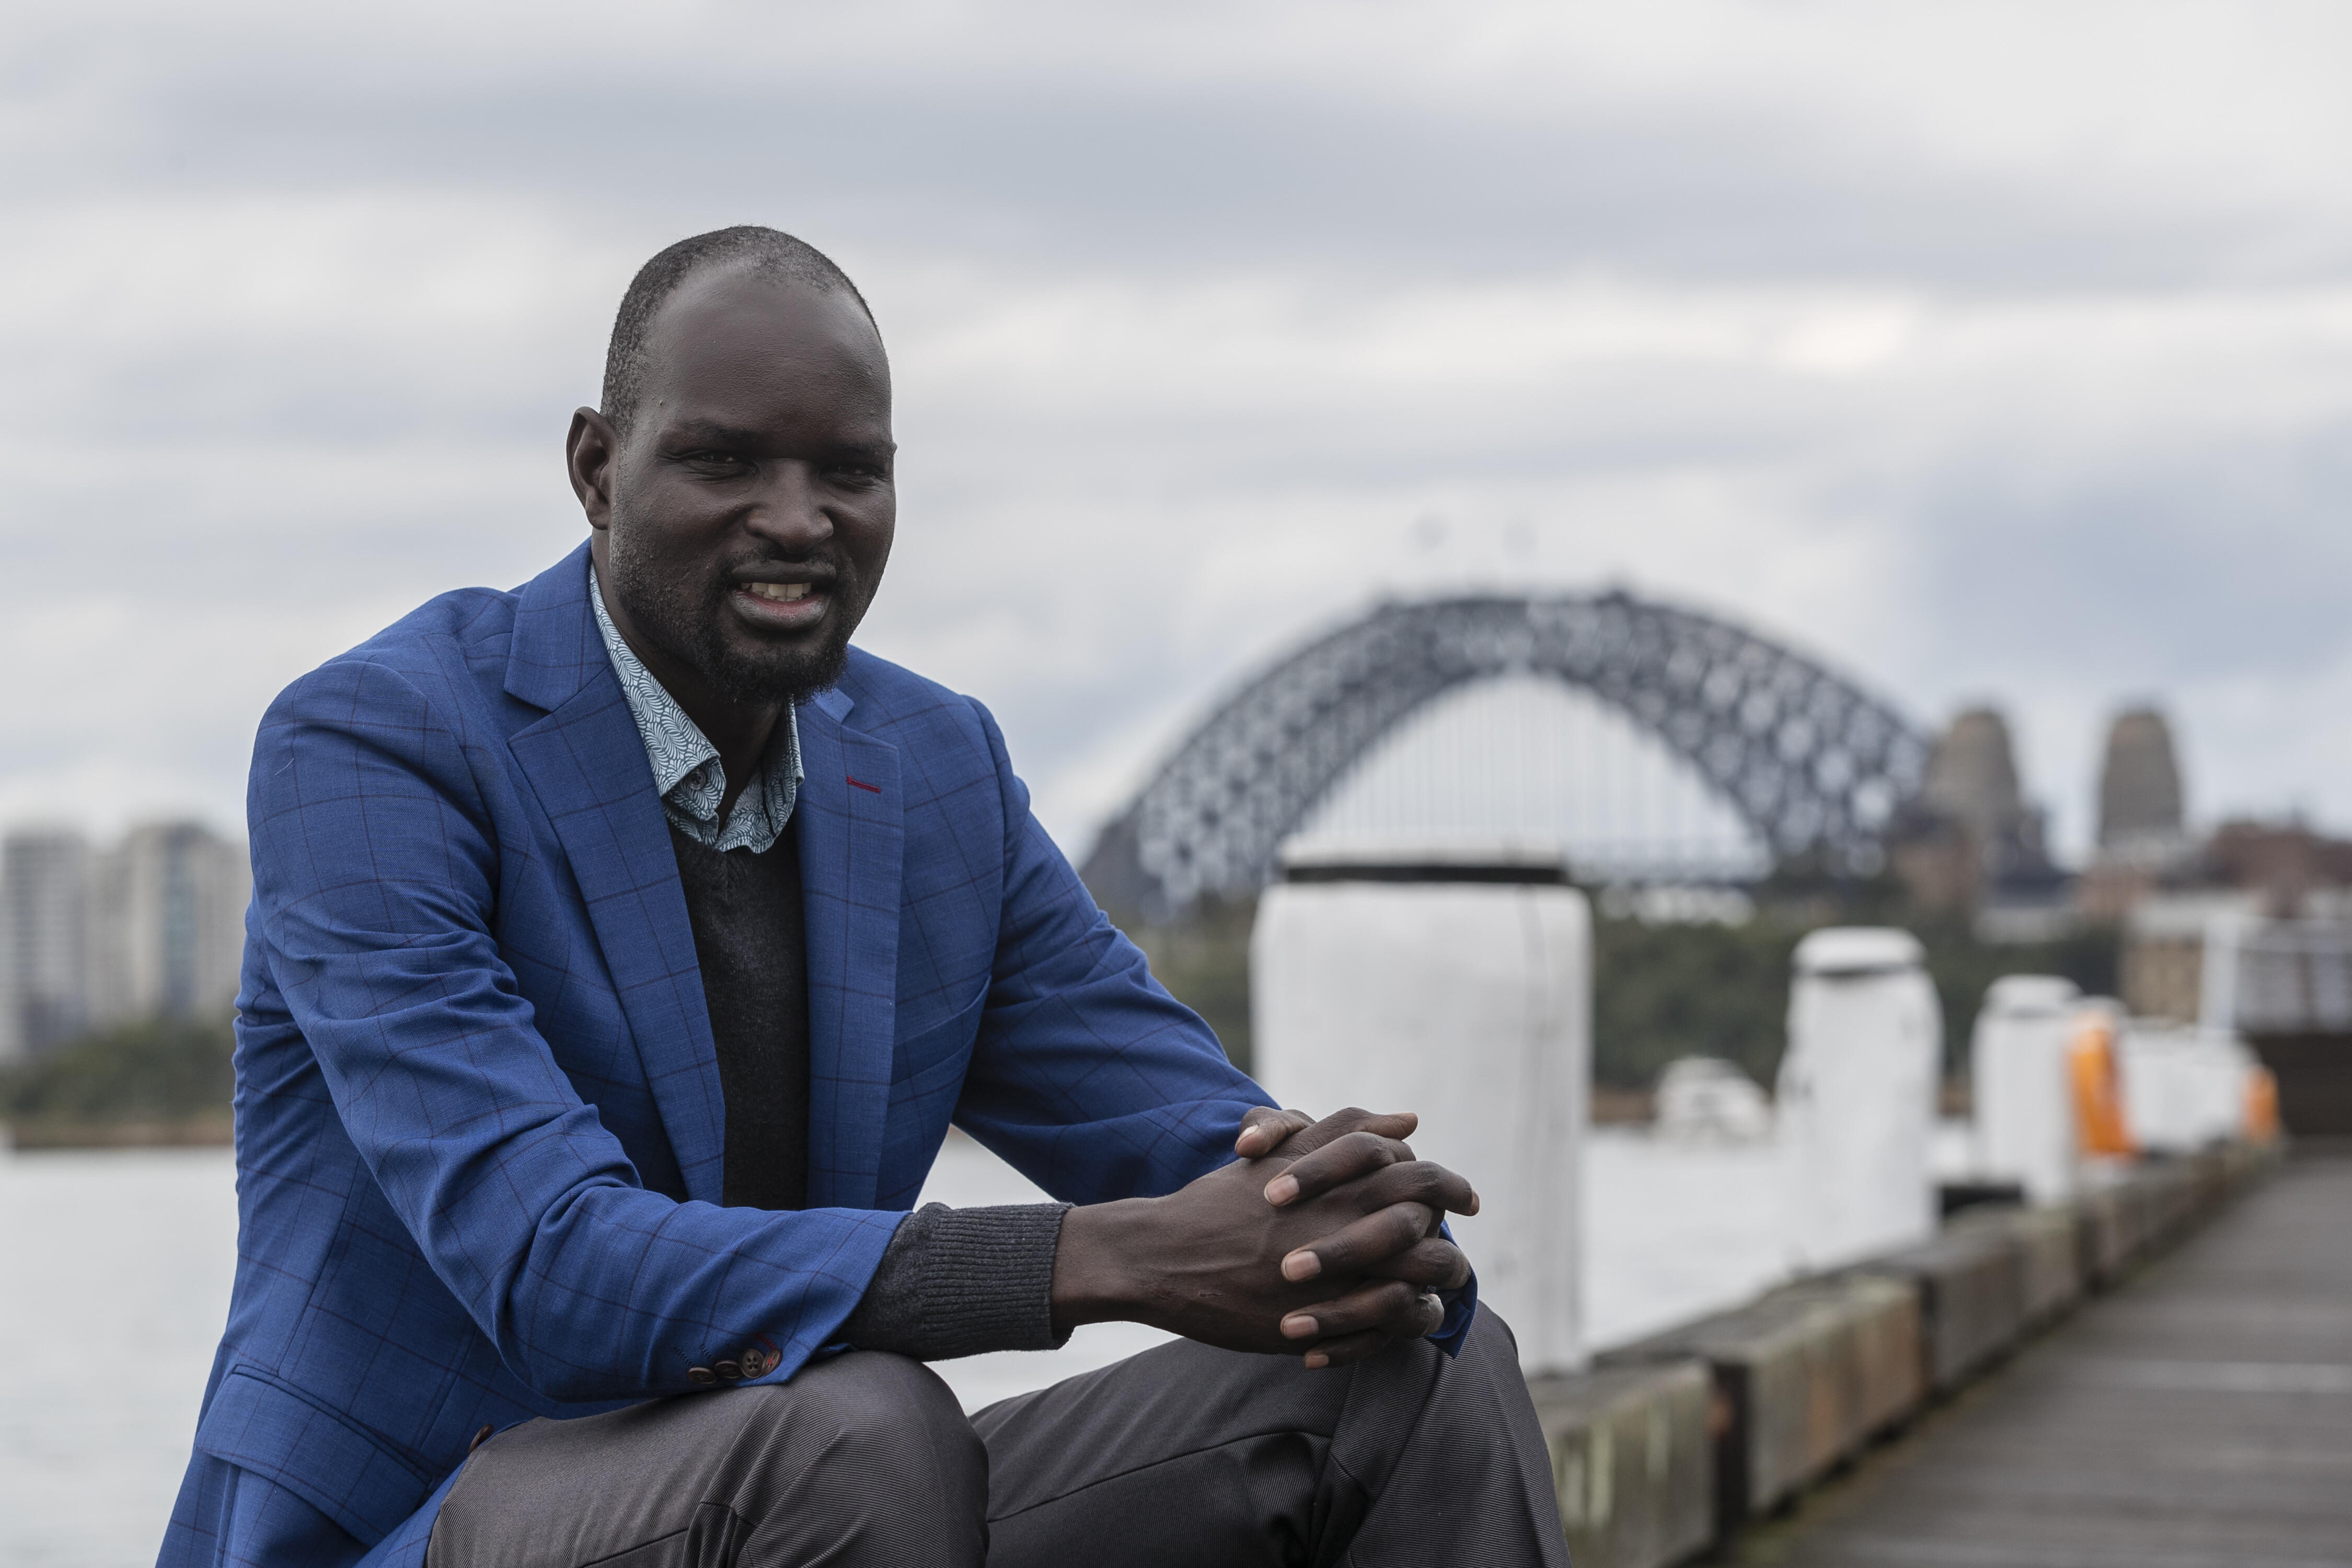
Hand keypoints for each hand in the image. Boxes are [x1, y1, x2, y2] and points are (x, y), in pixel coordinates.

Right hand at [1050, 1107, 1476, 1366]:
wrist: (1165, 1255)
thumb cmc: (1225, 1201)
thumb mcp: (1288, 1153)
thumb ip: (1349, 1131)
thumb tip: (1410, 1117)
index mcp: (1343, 1180)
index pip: (1423, 1177)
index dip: (1452, 1188)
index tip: (1467, 1200)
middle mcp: (1350, 1222)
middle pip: (1431, 1228)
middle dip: (1454, 1238)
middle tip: (1457, 1249)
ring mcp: (1340, 1275)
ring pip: (1423, 1281)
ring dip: (1438, 1283)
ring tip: (1436, 1287)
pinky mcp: (1327, 1318)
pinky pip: (1393, 1324)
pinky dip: (1407, 1321)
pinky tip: (1402, 1317)